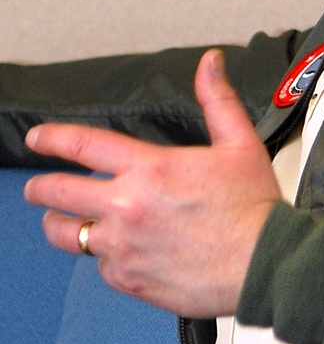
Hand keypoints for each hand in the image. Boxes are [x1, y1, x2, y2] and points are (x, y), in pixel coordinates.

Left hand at [23, 48, 280, 315]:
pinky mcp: (129, 279)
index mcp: (150, 169)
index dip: (52, 138)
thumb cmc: (254, 209)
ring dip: (59, 225)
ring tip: (62, 222)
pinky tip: (118, 251)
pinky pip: (100, 267)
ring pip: (66, 235)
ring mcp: (124, 246)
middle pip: (57, 192)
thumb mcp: (240, 144)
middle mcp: (128, 206)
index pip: (82, 145)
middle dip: (40, 188)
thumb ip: (218, 100)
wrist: (264, 265)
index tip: (39, 139)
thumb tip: (210, 64)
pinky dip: (105, 258)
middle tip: (39, 189)